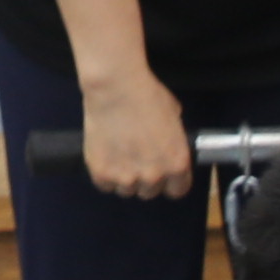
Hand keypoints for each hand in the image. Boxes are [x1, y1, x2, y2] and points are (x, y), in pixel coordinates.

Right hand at [75, 72, 194, 200]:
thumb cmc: (147, 95)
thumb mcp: (174, 118)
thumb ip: (173, 140)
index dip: (170, 182)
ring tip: (118, 154)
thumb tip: (167, 145)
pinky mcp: (102, 174)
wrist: (115, 87)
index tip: (163, 175)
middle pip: (150, 192)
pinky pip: (105, 184)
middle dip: (144, 178)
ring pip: (126, 190)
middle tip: (136, 158)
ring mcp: (126, 178)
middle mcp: (153, 176)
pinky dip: (104, 173)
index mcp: (177, 164)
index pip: (177, 190)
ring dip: (123, 177)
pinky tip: (105, 154)